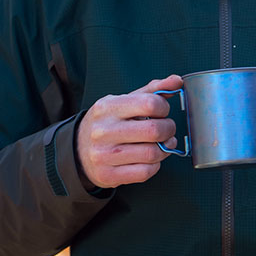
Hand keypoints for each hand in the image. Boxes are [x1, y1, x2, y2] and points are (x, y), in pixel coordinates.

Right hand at [76, 74, 181, 188]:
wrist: (79, 151)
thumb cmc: (109, 123)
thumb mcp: (124, 102)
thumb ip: (152, 91)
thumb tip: (176, 80)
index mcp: (107, 107)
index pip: (149, 103)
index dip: (164, 108)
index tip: (162, 111)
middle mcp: (103, 131)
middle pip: (154, 130)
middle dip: (169, 129)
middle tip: (167, 129)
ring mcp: (104, 155)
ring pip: (152, 153)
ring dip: (165, 149)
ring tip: (163, 144)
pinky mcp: (108, 174)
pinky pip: (145, 172)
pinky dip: (155, 165)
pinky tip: (151, 159)